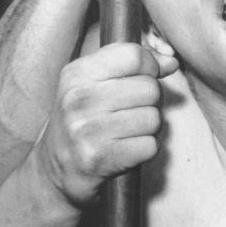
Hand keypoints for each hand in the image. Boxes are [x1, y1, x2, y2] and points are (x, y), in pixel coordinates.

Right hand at [34, 42, 178, 206]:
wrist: (54, 170)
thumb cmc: (82, 121)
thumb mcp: (93, 83)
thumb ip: (133, 65)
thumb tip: (171, 62)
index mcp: (77, 74)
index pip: (133, 55)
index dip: (150, 66)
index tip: (143, 77)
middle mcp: (79, 99)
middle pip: (150, 89)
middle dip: (149, 102)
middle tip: (129, 113)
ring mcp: (88, 130)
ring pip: (153, 118)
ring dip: (148, 128)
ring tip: (126, 132)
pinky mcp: (99, 159)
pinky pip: (150, 146)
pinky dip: (144, 150)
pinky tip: (126, 149)